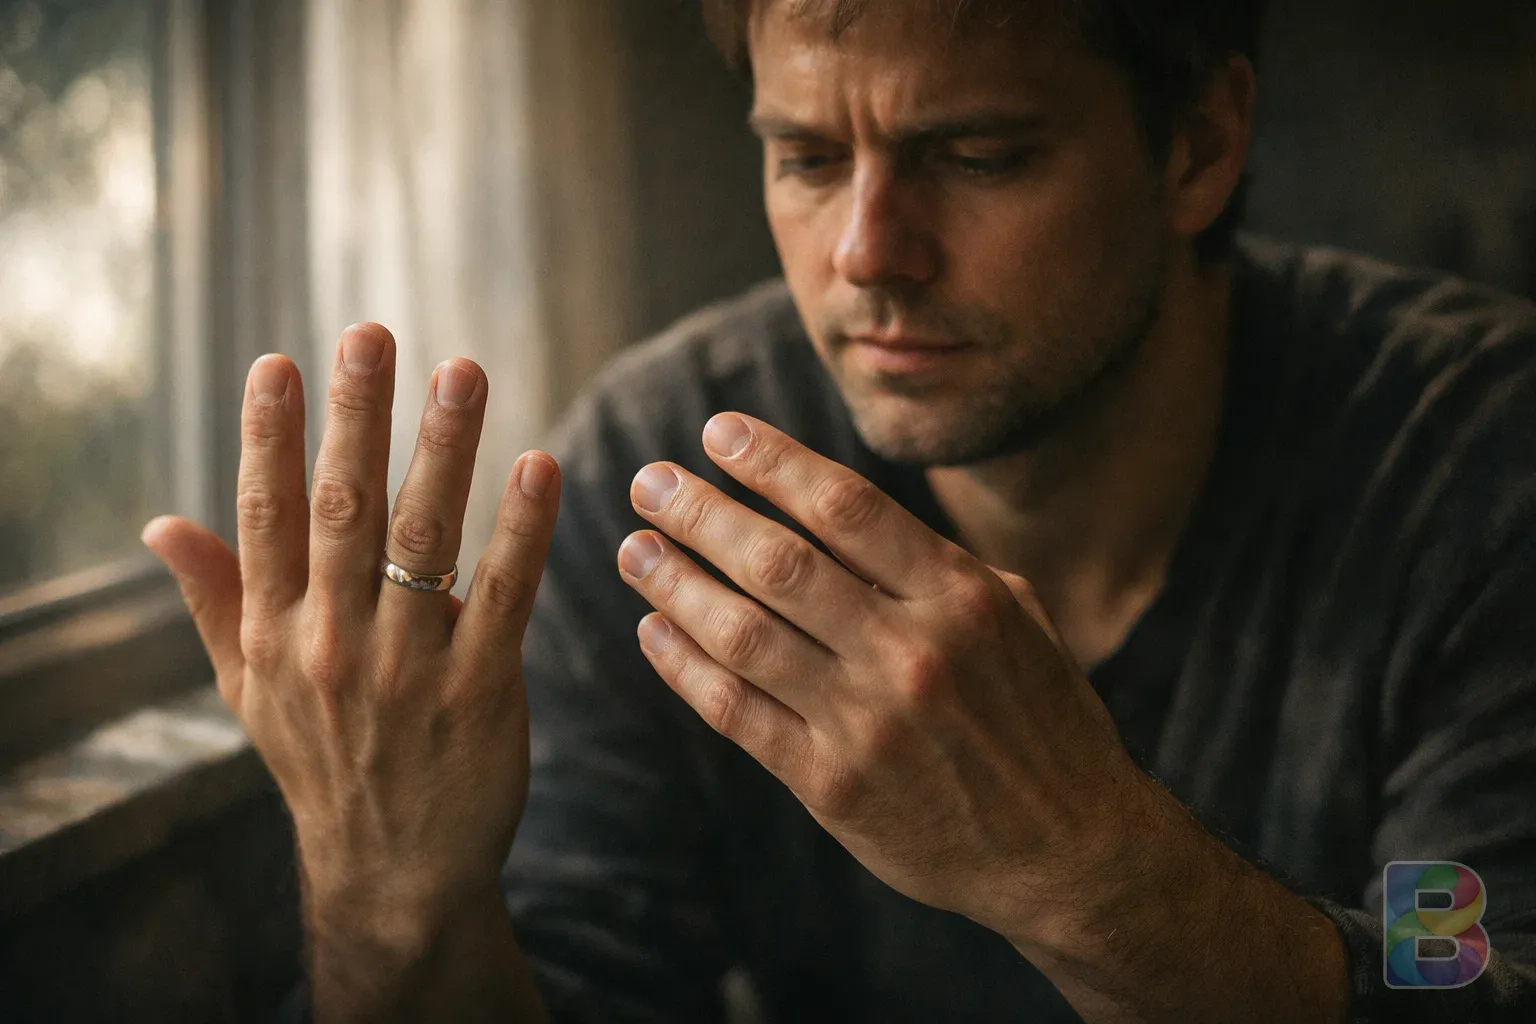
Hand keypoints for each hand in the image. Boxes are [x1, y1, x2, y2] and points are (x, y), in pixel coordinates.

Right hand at [142, 323, 560, 945]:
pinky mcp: (481, 688)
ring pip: (425, 537)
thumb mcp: (249, 691)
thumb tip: (159, 522)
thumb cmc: (323, 762)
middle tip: (370, 333)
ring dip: (444, 449)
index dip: (269, 438)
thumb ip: (214, 600)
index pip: (265, 517)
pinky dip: (521, 529)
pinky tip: (538, 465)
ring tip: (461, 371)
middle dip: (356, 417)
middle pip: (342, 510)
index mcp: (277, 634)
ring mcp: (409, 666)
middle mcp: (334, 642)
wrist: (393, 869)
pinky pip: (504, 594)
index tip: (279, 363)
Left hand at [617, 412, 1156, 947]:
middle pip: (779, 563)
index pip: (845, 506)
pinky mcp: (833, 786)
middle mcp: (911, 653)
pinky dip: (684, 668)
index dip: (772, 462)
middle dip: (701, 513)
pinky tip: (651, 631)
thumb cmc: (1041, 719)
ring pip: (744, 636)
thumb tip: (842, 510)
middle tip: (649, 482)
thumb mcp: (1017, 618)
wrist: (1069, 851)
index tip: (718, 433)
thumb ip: (935, 564)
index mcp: (961, 597)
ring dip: (675, 585)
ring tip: (634, 551)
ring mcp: (868, 724)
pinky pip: (738, 715)